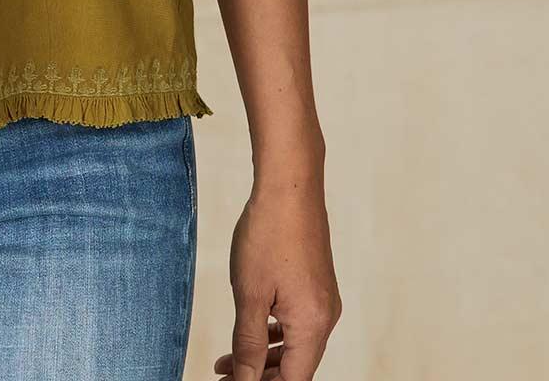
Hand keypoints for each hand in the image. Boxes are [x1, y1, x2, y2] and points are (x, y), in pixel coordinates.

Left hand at [212, 171, 341, 379]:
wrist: (290, 185)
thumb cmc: (268, 233)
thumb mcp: (249, 294)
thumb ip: (247, 343)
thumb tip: (245, 379)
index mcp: (312, 326)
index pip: (292, 380)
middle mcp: (325, 318)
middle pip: (295, 367)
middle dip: (259, 375)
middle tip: (223, 375)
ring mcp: (323, 301)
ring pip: (295, 345)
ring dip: (263, 356)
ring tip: (227, 361)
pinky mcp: (316, 285)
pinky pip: (297, 323)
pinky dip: (273, 333)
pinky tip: (251, 331)